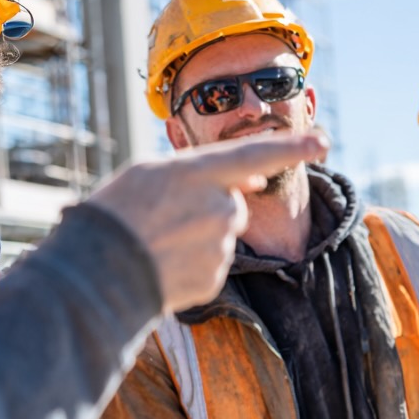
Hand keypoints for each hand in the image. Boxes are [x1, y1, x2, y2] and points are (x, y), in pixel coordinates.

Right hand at [86, 132, 327, 312]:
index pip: (257, 154)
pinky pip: (212, 264)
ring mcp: (219, 245)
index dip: (292, 146)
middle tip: (164, 218)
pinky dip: (192, 263)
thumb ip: (205, 173)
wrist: (97, 271)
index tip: (322, 141)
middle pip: (232, 203)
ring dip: (197, 237)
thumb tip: (253, 183)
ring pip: (222, 235)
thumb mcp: (150, 175)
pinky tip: (163, 263)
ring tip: (155, 242)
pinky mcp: (215, 277)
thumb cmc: (115, 213)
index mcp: (197, 172)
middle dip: (208, 208)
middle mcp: (218, 207)